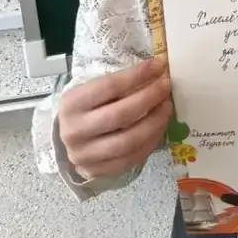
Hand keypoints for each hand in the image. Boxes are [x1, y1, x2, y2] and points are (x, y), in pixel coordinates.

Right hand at [57, 60, 172, 180]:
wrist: (69, 139)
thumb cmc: (86, 108)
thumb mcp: (92, 91)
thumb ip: (118, 82)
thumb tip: (155, 69)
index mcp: (71, 104)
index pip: (108, 86)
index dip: (137, 75)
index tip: (158, 66)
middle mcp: (74, 131)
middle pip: (121, 115)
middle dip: (150, 98)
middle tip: (166, 86)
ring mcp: (85, 155)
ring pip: (128, 141)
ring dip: (155, 122)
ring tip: (167, 107)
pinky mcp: (97, 171)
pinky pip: (132, 158)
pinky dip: (151, 141)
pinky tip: (160, 126)